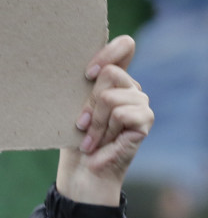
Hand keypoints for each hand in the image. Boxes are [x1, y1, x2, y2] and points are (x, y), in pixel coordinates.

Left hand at [56, 35, 153, 205]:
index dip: (108, 52)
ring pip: (109, 97)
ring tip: (90, 138)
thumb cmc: (72, 136)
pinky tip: (100, 145)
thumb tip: (73, 67)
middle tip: (81, 124)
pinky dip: (104, 131)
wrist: (81, 171)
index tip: (88, 73)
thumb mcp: (72, 105)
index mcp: (113, 77)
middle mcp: (130, 86)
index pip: (125, 46)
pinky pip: (120, 114)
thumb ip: (80, 85)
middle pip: (110, 72)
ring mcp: (140, 102)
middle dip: (89, 101)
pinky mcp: (145, 120)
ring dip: (94, 122)